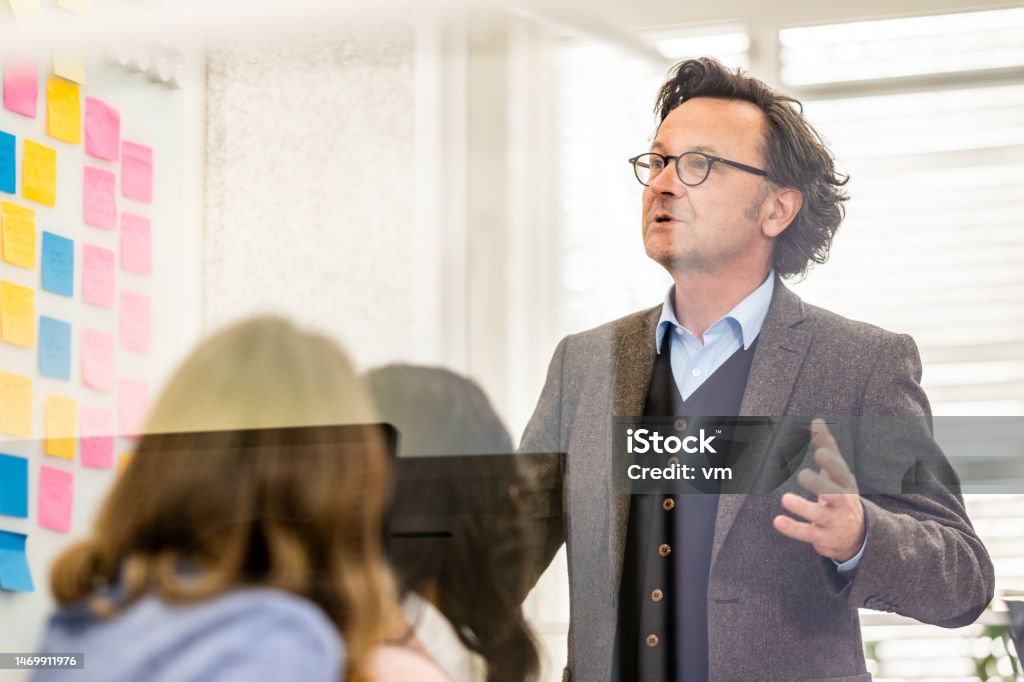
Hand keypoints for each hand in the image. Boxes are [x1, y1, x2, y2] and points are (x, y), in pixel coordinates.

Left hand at [772, 419, 865, 562]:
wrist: (857, 535)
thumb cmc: (841, 493)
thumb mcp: (837, 472)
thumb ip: (827, 446)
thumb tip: (816, 420)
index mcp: (846, 483)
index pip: (841, 471)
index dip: (832, 462)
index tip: (820, 451)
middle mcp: (842, 502)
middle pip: (835, 493)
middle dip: (820, 484)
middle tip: (803, 474)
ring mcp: (833, 521)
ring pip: (819, 515)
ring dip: (803, 507)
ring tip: (785, 499)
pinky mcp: (822, 537)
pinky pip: (807, 534)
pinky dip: (793, 528)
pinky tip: (778, 521)